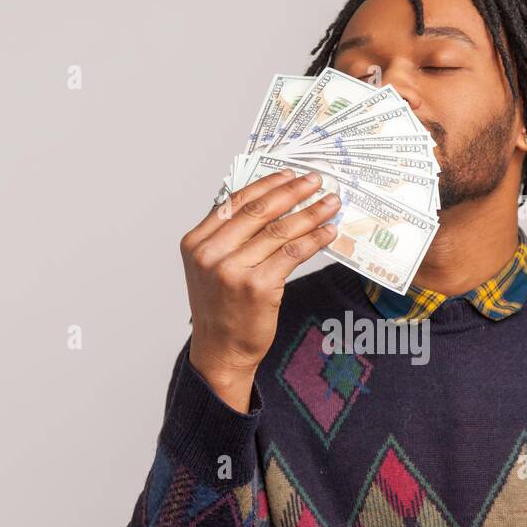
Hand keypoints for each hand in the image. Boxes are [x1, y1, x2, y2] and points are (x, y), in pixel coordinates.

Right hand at [180, 169, 340, 411]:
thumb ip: (230, 236)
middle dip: (293, 192)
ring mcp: (233, 270)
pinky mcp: (257, 287)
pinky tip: (327, 232)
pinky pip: (292, 254)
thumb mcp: (212, 267)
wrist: (221, 351)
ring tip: (330, 204)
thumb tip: (270, 202)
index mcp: (197, 242)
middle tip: (316, 181)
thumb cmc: (220, 309)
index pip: (236, 202)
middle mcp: (211, 254)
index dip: (267, 185)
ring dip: (310, 214)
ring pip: (279, 231)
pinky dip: (313, 240)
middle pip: (260, 212)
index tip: (290, 175)